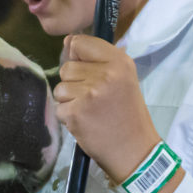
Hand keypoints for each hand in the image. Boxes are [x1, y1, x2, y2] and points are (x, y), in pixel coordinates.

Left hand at [54, 34, 160, 182]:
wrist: (134, 151)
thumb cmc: (127, 114)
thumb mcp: (122, 79)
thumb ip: (96, 59)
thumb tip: (67, 41)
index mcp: (119, 62)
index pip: (80, 43)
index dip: (78, 56)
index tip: (88, 71)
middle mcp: (105, 74)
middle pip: (66, 67)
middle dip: (74, 83)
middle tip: (94, 99)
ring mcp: (89, 94)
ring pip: (60, 88)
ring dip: (69, 101)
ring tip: (90, 111)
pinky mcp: (75, 113)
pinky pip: (58, 107)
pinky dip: (68, 117)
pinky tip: (85, 122)